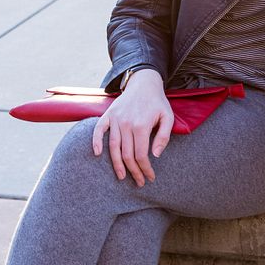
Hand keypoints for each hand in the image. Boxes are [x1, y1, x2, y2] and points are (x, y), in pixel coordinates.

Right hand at [91, 69, 173, 187]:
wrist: (144, 83)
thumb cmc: (157, 102)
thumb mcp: (168, 117)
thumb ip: (164, 137)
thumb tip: (155, 155)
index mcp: (141, 125)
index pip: (141, 155)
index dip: (145, 169)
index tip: (150, 177)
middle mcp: (126, 124)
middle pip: (127, 155)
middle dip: (134, 171)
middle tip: (139, 182)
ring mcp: (115, 119)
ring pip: (113, 147)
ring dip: (117, 164)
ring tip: (122, 176)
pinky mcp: (108, 115)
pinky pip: (99, 130)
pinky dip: (96, 142)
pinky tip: (97, 154)